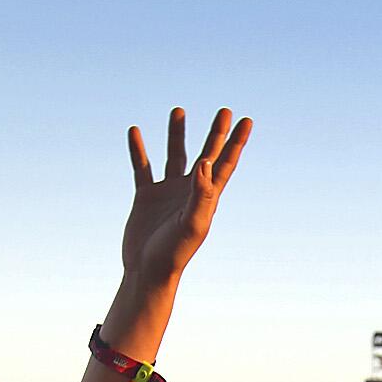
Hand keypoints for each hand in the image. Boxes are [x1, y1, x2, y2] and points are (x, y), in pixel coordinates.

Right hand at [120, 107, 251, 283]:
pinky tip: (135, 131)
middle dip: (216, 133)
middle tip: (225, 111)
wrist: (148, 270)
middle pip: (207, 154)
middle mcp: (190, 191)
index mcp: (207, 196)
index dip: (237, 142)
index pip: (225, 163)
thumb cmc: (175, 252)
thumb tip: (205, 161)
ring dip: (177, 134)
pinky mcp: (146, 197)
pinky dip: (138, 150)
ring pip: (174, 155)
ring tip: (178, 110)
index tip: (246, 121)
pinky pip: (142, 167)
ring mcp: (168, 192)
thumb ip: (202, 193)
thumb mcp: (192, 223)